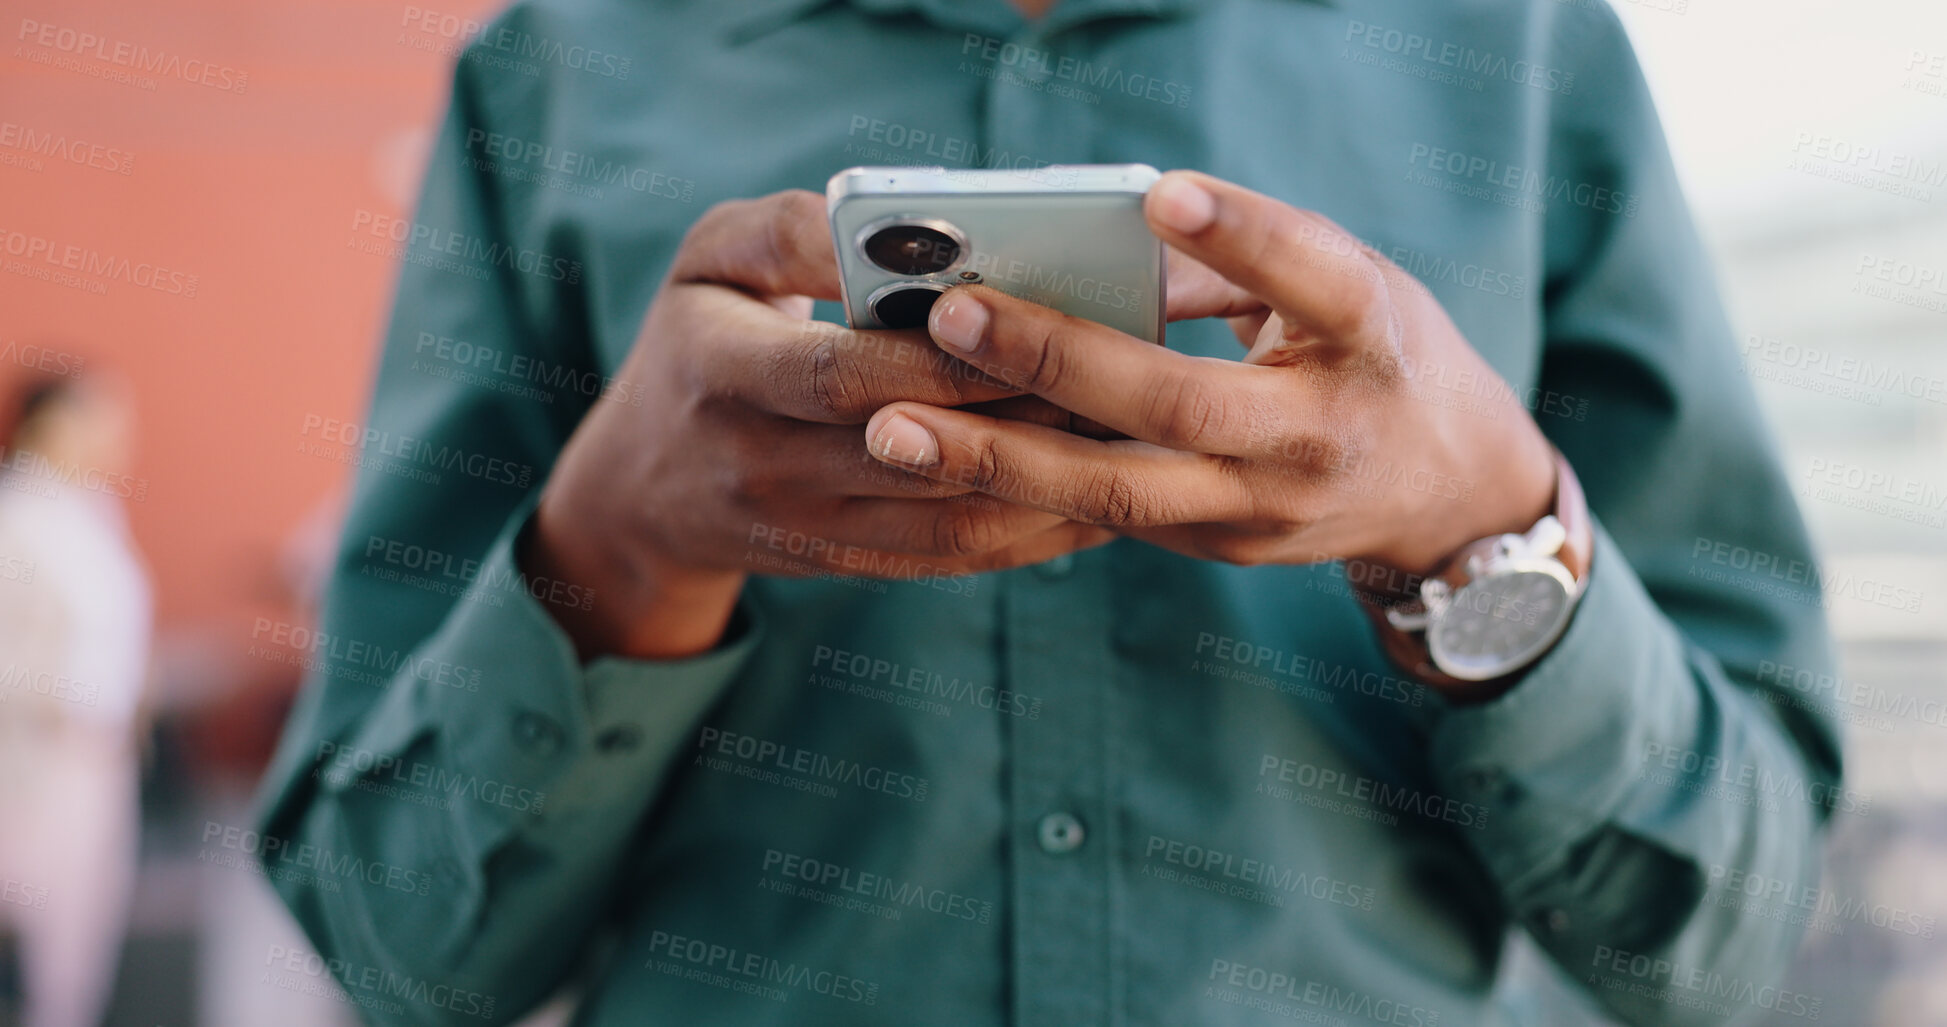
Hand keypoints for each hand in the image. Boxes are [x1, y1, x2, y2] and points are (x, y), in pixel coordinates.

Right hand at [524, 190, 1112, 659]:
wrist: (642, 489)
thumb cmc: (696, 338)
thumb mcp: (708, 258)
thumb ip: (790, 232)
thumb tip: (893, 228)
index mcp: (724, 372)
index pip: (841, 374)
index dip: (935, 359)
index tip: (1027, 323)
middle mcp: (763, 464)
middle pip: (914, 451)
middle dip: (1021, 419)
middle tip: (1123, 378)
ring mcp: (808, 527)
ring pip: (947, 522)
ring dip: (1048, 486)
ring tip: (1136, 439)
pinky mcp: (848, 564)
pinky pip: (951, 559)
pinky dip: (1032, 535)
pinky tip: (1102, 495)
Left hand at [861, 170, 1557, 579]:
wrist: (1446, 491)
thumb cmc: (1377, 352)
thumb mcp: (1346, 285)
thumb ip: (1236, 261)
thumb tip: (1090, 234)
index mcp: (1372, 338)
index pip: (1314, 280)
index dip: (1243, 237)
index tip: (1161, 193)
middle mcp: (1322, 435)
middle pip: (1182, 406)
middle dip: (1058, 361)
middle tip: (949, 318)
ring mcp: (1268, 509)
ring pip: (1122, 491)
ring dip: (999, 459)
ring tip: (895, 429)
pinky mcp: (1221, 548)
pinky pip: (1106, 518)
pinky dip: (1017, 489)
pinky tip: (935, 463)